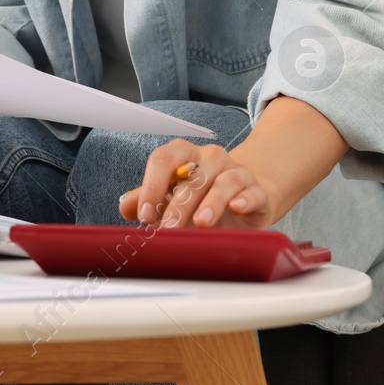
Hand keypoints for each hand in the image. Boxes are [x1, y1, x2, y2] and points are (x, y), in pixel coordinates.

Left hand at [117, 138, 278, 228]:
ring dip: (211, 202)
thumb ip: (148, 200)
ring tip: (201, 222)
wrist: (244, 199)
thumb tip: (126, 206)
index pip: (164, 159)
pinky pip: (252, 191)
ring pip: (224, 180)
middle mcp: (211, 158)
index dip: (151, 186)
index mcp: (185, 155)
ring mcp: (236, 171)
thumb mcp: (172, 198)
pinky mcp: (258, 191)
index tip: (144, 214)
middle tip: (168, 229)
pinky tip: (237, 207)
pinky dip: (245, 199)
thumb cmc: (202, 198)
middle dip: (178, 204)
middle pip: (192, 175)